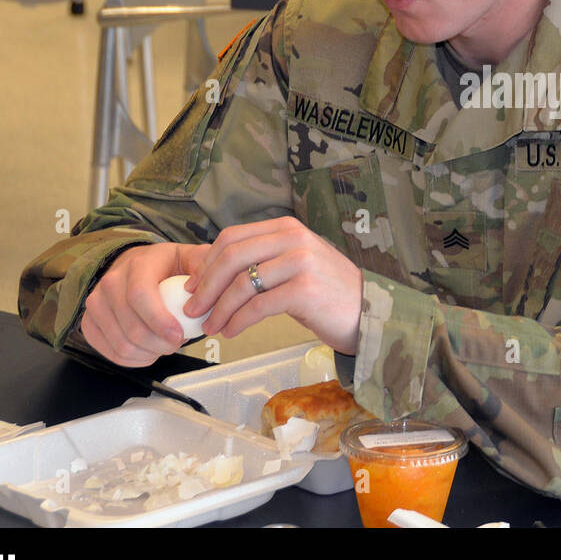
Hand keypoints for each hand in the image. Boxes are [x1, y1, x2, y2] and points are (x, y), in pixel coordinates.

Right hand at [81, 241, 210, 366]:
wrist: (135, 266)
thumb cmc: (166, 266)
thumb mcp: (190, 257)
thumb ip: (205, 267)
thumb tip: (213, 287)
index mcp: (137, 265)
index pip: (140, 295)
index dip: (159, 321)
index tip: (179, 336)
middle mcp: (110, 282)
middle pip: (131, 327)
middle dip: (160, 344)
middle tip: (177, 343)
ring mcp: (96, 303)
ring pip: (121, 344)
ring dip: (148, 354)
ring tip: (165, 346)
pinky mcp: (90, 322)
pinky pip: (108, 352)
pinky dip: (133, 360)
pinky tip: (148, 352)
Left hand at [182, 216, 363, 354]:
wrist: (368, 311)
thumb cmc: (328, 291)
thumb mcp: (297, 263)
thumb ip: (263, 260)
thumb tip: (214, 275)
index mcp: (287, 228)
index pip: (232, 237)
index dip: (206, 262)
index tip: (192, 285)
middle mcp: (293, 239)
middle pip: (232, 257)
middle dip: (205, 286)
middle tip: (193, 308)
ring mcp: (300, 262)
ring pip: (242, 284)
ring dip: (219, 309)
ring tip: (211, 326)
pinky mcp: (304, 290)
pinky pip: (258, 306)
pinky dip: (238, 321)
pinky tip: (231, 331)